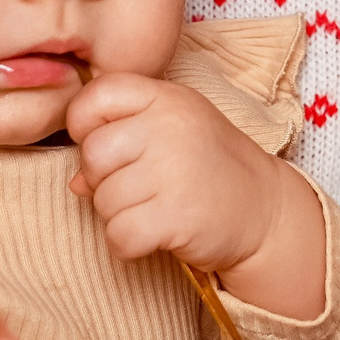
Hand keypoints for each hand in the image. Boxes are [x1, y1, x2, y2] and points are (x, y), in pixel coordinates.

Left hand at [66, 72, 328, 320]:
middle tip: (133, 187)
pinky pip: (118, 235)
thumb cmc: (208, 166)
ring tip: (152, 209)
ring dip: (118, 215)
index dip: (86, 124)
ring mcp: (175, 171)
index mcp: (167, 97)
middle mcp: (171, 127)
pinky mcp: (177, 216)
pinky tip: (153, 235)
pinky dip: (127, 244)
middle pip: (93, 153)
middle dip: (101, 179)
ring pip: (102, 199)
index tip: (107, 146)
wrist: (264, 210)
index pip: (98, 95)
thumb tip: (75, 181)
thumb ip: (122, 139)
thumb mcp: (171, 133)